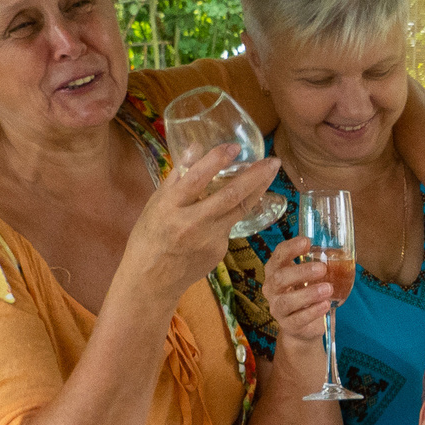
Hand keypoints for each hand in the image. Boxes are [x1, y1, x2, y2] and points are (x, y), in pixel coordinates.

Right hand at [130, 142, 275, 296]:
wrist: (152, 278)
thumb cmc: (151, 235)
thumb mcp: (156, 202)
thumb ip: (178, 175)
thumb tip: (196, 146)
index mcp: (170, 206)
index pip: (196, 179)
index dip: (217, 161)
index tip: (235, 146)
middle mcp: (192, 222)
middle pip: (230, 196)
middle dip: (255, 176)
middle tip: (274, 161)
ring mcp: (209, 238)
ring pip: (240, 210)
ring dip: (259, 190)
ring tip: (271, 173)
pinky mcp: (220, 250)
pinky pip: (231, 225)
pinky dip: (236, 212)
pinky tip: (239, 203)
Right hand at [261, 234, 334, 348]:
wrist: (303, 325)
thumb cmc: (305, 293)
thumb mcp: (309, 277)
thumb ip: (318, 265)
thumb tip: (338, 251)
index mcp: (275, 271)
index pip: (278, 256)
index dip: (290, 248)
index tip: (307, 242)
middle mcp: (271, 289)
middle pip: (280, 278)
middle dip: (301, 272)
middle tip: (322, 268)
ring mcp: (277, 308)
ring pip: (287, 301)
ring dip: (309, 293)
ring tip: (328, 288)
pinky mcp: (288, 325)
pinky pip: (298, 319)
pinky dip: (313, 311)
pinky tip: (326, 305)